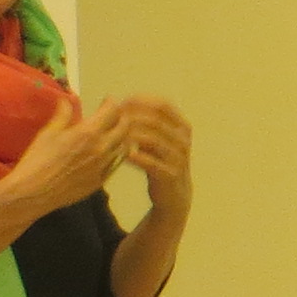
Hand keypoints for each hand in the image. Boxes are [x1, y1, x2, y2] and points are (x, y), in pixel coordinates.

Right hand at [0, 93, 133, 218]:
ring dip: (122, 136)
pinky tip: (108, 153)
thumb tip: (67, 100)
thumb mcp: (48, 133)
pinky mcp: (101, 181)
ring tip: (113, 133)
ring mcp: (104, 166)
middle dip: (122, 117)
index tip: (107, 101)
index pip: (112, 111)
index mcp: (88, 133)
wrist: (34, 193)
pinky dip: (116, 154)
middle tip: (114, 115)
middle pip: (124, 127)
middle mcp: (102, 148)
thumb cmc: (38, 160)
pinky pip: (117, 164)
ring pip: (124, 147)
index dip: (111, 102)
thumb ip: (62, 115)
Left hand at [118, 95, 193, 215]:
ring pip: (153, 140)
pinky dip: (136, 158)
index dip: (141, 101)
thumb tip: (114, 102)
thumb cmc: (160, 162)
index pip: (163, 105)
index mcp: (181, 126)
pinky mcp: (171, 175)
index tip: (121, 103)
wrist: (174, 194)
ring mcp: (179, 158)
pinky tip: (124, 156)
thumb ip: (142, 123)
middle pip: (156, 121)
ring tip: (115, 136)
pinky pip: (151, 163)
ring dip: (132, 136)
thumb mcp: (155, 139)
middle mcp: (183, 140)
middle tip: (113, 119)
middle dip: (132, 118)